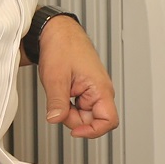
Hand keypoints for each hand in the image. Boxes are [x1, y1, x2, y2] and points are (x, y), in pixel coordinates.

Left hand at [38, 16, 118, 140]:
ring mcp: (93, 90)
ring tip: (59, 93)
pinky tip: (60, 92)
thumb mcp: (56, 77)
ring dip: (69, 111)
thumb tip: (56, 120)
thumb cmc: (62, 47)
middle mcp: (101, 91)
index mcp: (101, 89)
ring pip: (84, 114)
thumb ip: (57, 102)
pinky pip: (78, 106)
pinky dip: (67, 105)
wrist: (57, 32)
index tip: (74, 132)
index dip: (92, 131)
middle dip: (73, 119)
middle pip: (93, 120)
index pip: (108, 121)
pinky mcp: (85, 89)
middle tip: (58, 105)